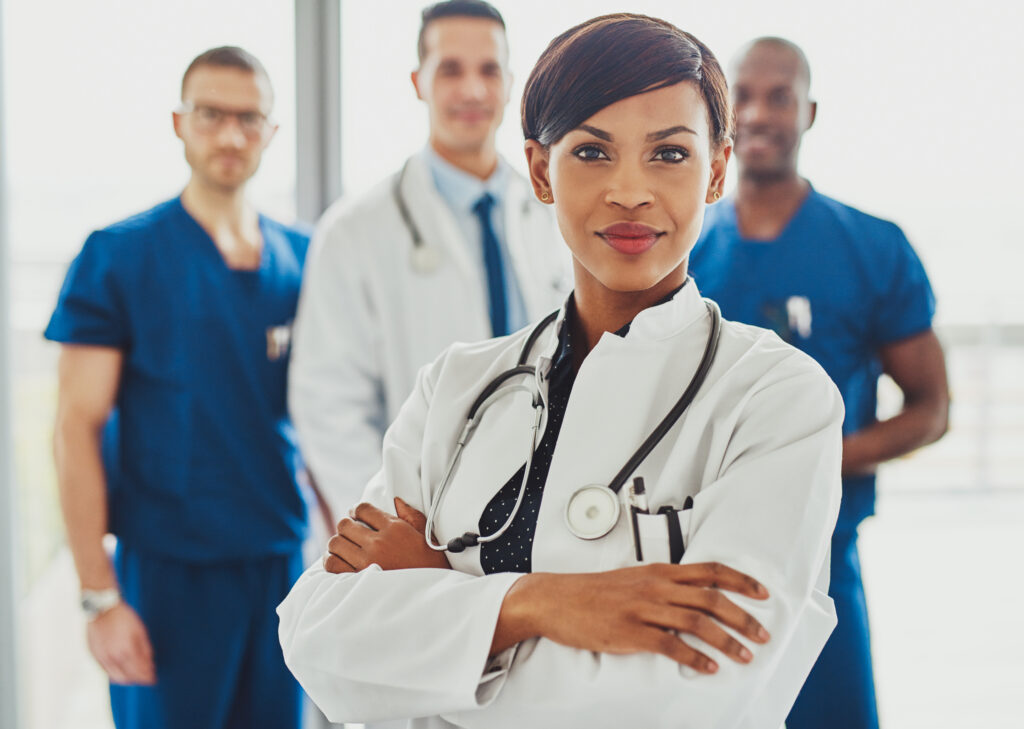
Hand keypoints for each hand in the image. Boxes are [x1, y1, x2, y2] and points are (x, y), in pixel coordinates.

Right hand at [86, 602, 155, 684]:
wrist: (102, 609)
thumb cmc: (124, 618)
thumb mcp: (140, 631)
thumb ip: (145, 650)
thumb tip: (150, 665)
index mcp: (126, 651)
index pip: (139, 672)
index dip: (147, 678)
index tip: (153, 679)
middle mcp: (112, 658)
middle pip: (127, 679)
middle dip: (138, 680)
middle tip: (146, 677)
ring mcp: (101, 658)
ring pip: (115, 678)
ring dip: (127, 679)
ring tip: (135, 674)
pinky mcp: (94, 656)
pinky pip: (105, 672)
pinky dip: (115, 674)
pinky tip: (121, 669)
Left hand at [324, 498, 450, 572]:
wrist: (431, 593)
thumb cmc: (431, 564)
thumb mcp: (425, 534)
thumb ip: (410, 514)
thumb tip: (396, 501)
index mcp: (394, 528)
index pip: (362, 509)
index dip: (356, 511)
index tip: (356, 517)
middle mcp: (378, 542)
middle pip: (344, 524)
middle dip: (346, 527)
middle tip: (351, 534)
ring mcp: (366, 561)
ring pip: (335, 543)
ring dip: (337, 544)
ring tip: (345, 548)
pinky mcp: (359, 579)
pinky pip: (333, 565)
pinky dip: (331, 561)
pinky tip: (339, 561)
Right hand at [496, 562, 769, 672]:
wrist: (556, 599)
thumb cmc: (592, 592)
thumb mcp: (632, 580)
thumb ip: (661, 586)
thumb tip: (690, 599)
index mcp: (659, 571)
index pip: (710, 571)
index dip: (741, 581)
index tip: (763, 593)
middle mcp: (656, 586)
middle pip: (711, 598)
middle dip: (743, 616)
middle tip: (763, 634)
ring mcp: (643, 609)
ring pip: (697, 622)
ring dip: (727, 640)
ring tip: (744, 655)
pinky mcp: (630, 631)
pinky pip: (670, 644)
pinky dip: (694, 657)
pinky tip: (708, 667)